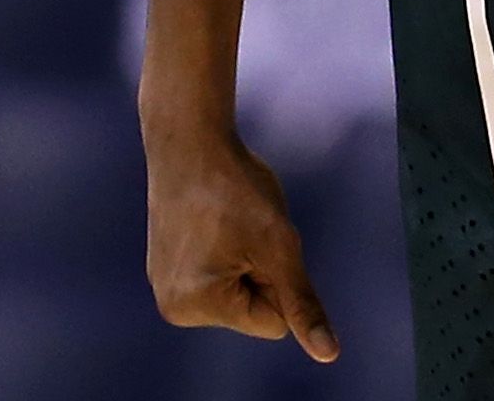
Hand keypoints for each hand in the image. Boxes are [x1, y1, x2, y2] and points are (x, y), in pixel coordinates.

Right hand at [145, 128, 338, 362]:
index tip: (256, 239)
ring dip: (244, 260)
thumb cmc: (236, 187)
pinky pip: (218, 275)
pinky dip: (225, 251)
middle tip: (240, 227)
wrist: (189, 139)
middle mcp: (174, 308)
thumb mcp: (279, 245)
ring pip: (237, 292)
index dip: (279, 277)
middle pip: (252, 311)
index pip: (272, 322)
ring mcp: (165, 287)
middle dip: (259, 270)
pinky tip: (210, 220)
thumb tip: (328, 355)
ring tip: (224, 222)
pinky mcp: (165, 267)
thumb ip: (301, 303)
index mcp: (195, 307)